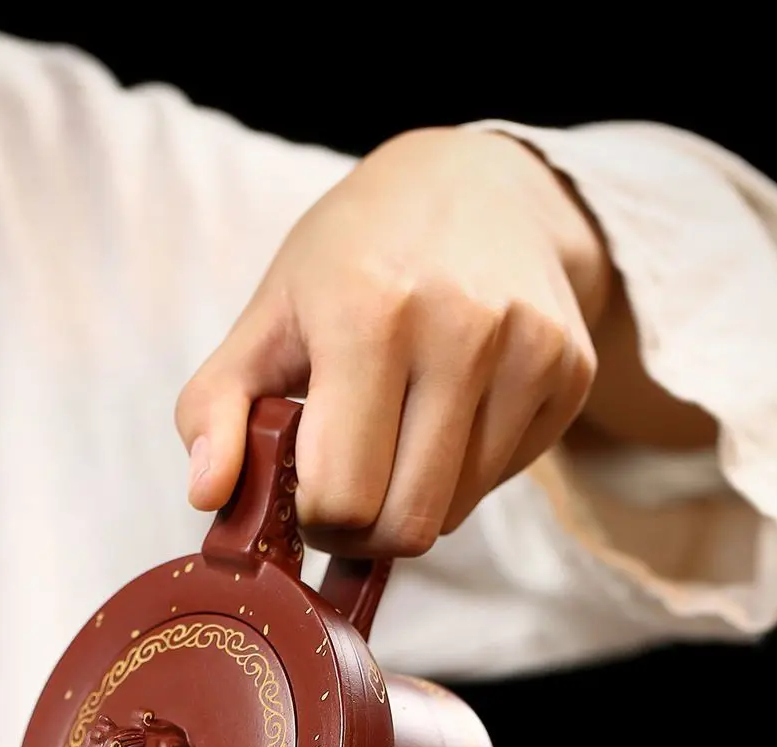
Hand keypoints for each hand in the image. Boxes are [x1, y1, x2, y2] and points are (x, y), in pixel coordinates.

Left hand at [177, 127, 611, 558]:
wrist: (481, 186)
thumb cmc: (354, 260)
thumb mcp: (268, 316)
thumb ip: (214, 406)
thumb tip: (206, 494)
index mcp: (368, 314)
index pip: (343, 496)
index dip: (314, 517)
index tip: (305, 491)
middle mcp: (461, 328)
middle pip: (407, 523)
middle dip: (363, 530)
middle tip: (347, 488)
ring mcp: (528, 349)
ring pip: (456, 514)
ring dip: (414, 501)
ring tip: (396, 438)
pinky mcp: (570, 371)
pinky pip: (503, 480)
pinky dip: (465, 472)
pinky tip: (449, 412)